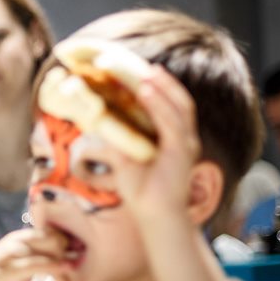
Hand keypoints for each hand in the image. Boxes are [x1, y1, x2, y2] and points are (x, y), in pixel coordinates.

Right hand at [0, 227, 70, 280]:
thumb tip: (57, 267)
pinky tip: (64, 280)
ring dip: (66, 268)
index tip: (74, 262)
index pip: (53, 231)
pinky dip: (56, 270)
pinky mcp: (10, 269)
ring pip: (52, 249)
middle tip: (73, 277)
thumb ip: (33, 265)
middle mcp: (17, 241)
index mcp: (19, 238)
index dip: (68, 244)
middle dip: (70, 254)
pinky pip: (40, 265)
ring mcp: (13, 253)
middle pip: (57, 237)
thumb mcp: (15, 269)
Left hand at [111, 65, 200, 216]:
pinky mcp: (182, 152)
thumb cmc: (141, 190)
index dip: (160, 86)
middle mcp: (183, 137)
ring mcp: (185, 144)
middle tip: (140, 63)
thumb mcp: (125, 160)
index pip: (170, 104)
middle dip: (160, 80)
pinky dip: (159, 104)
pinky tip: (145, 90)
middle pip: (177, 99)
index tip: (143, 68)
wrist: (156, 217)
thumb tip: (94, 127)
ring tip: (142, 71)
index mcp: (173, 137)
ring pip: (177, 107)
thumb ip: (116, 142)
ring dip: (159, 86)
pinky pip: (172, 122)